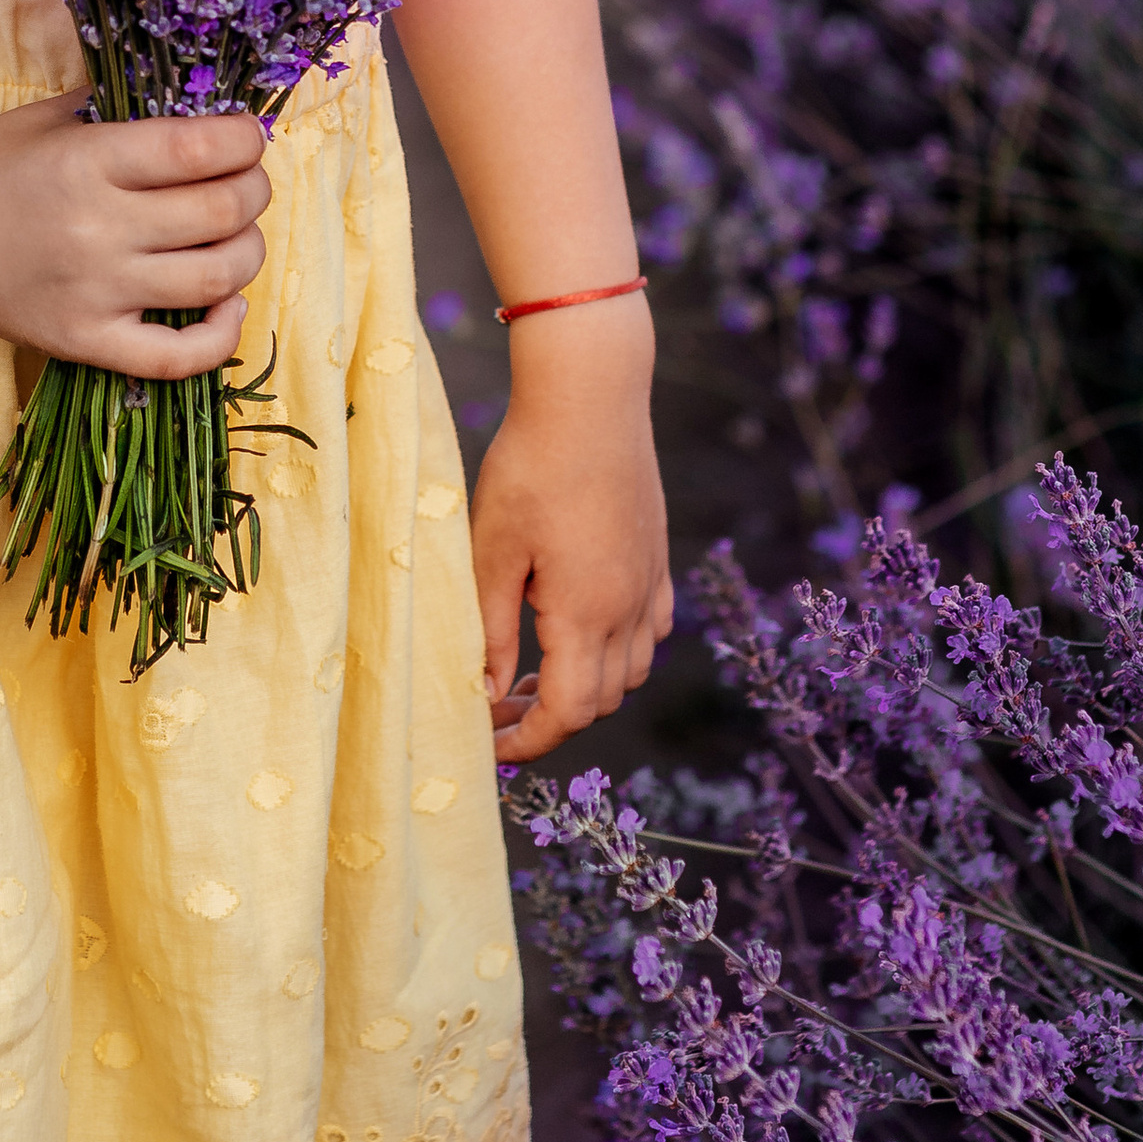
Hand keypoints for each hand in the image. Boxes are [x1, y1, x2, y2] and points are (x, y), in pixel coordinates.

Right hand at [0, 96, 270, 375]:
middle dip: (254, 191)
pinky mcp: (84, 343)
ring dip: (248, 252)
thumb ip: (129, 104)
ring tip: (236, 236)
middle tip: (247, 183)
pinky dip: (222, 334)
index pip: (200, 149)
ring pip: (216, 279)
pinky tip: (228, 303)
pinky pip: (178, 357)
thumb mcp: (58, 116)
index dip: (245, 141)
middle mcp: (94, 227)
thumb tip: (210, 103)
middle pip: (221, 211)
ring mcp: (92, 292)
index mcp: (87, 160)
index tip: (247, 137)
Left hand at [471, 336, 672, 761]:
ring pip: (631, 670)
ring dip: (585, 687)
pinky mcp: (656, 555)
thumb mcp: (492, 551)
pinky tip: (577, 628)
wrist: (592, 395)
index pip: (568, 712)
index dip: (528, 742)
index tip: (489, 746)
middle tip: (494, 708)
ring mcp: (651, 581)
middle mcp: (631, 607)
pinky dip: (616, 650)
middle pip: (602, 700)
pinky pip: (649, 628)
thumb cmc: (530, 466)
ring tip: (529, 674)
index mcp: (587, 613)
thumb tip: (486, 696)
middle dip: (550, 718)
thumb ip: (490, 631)